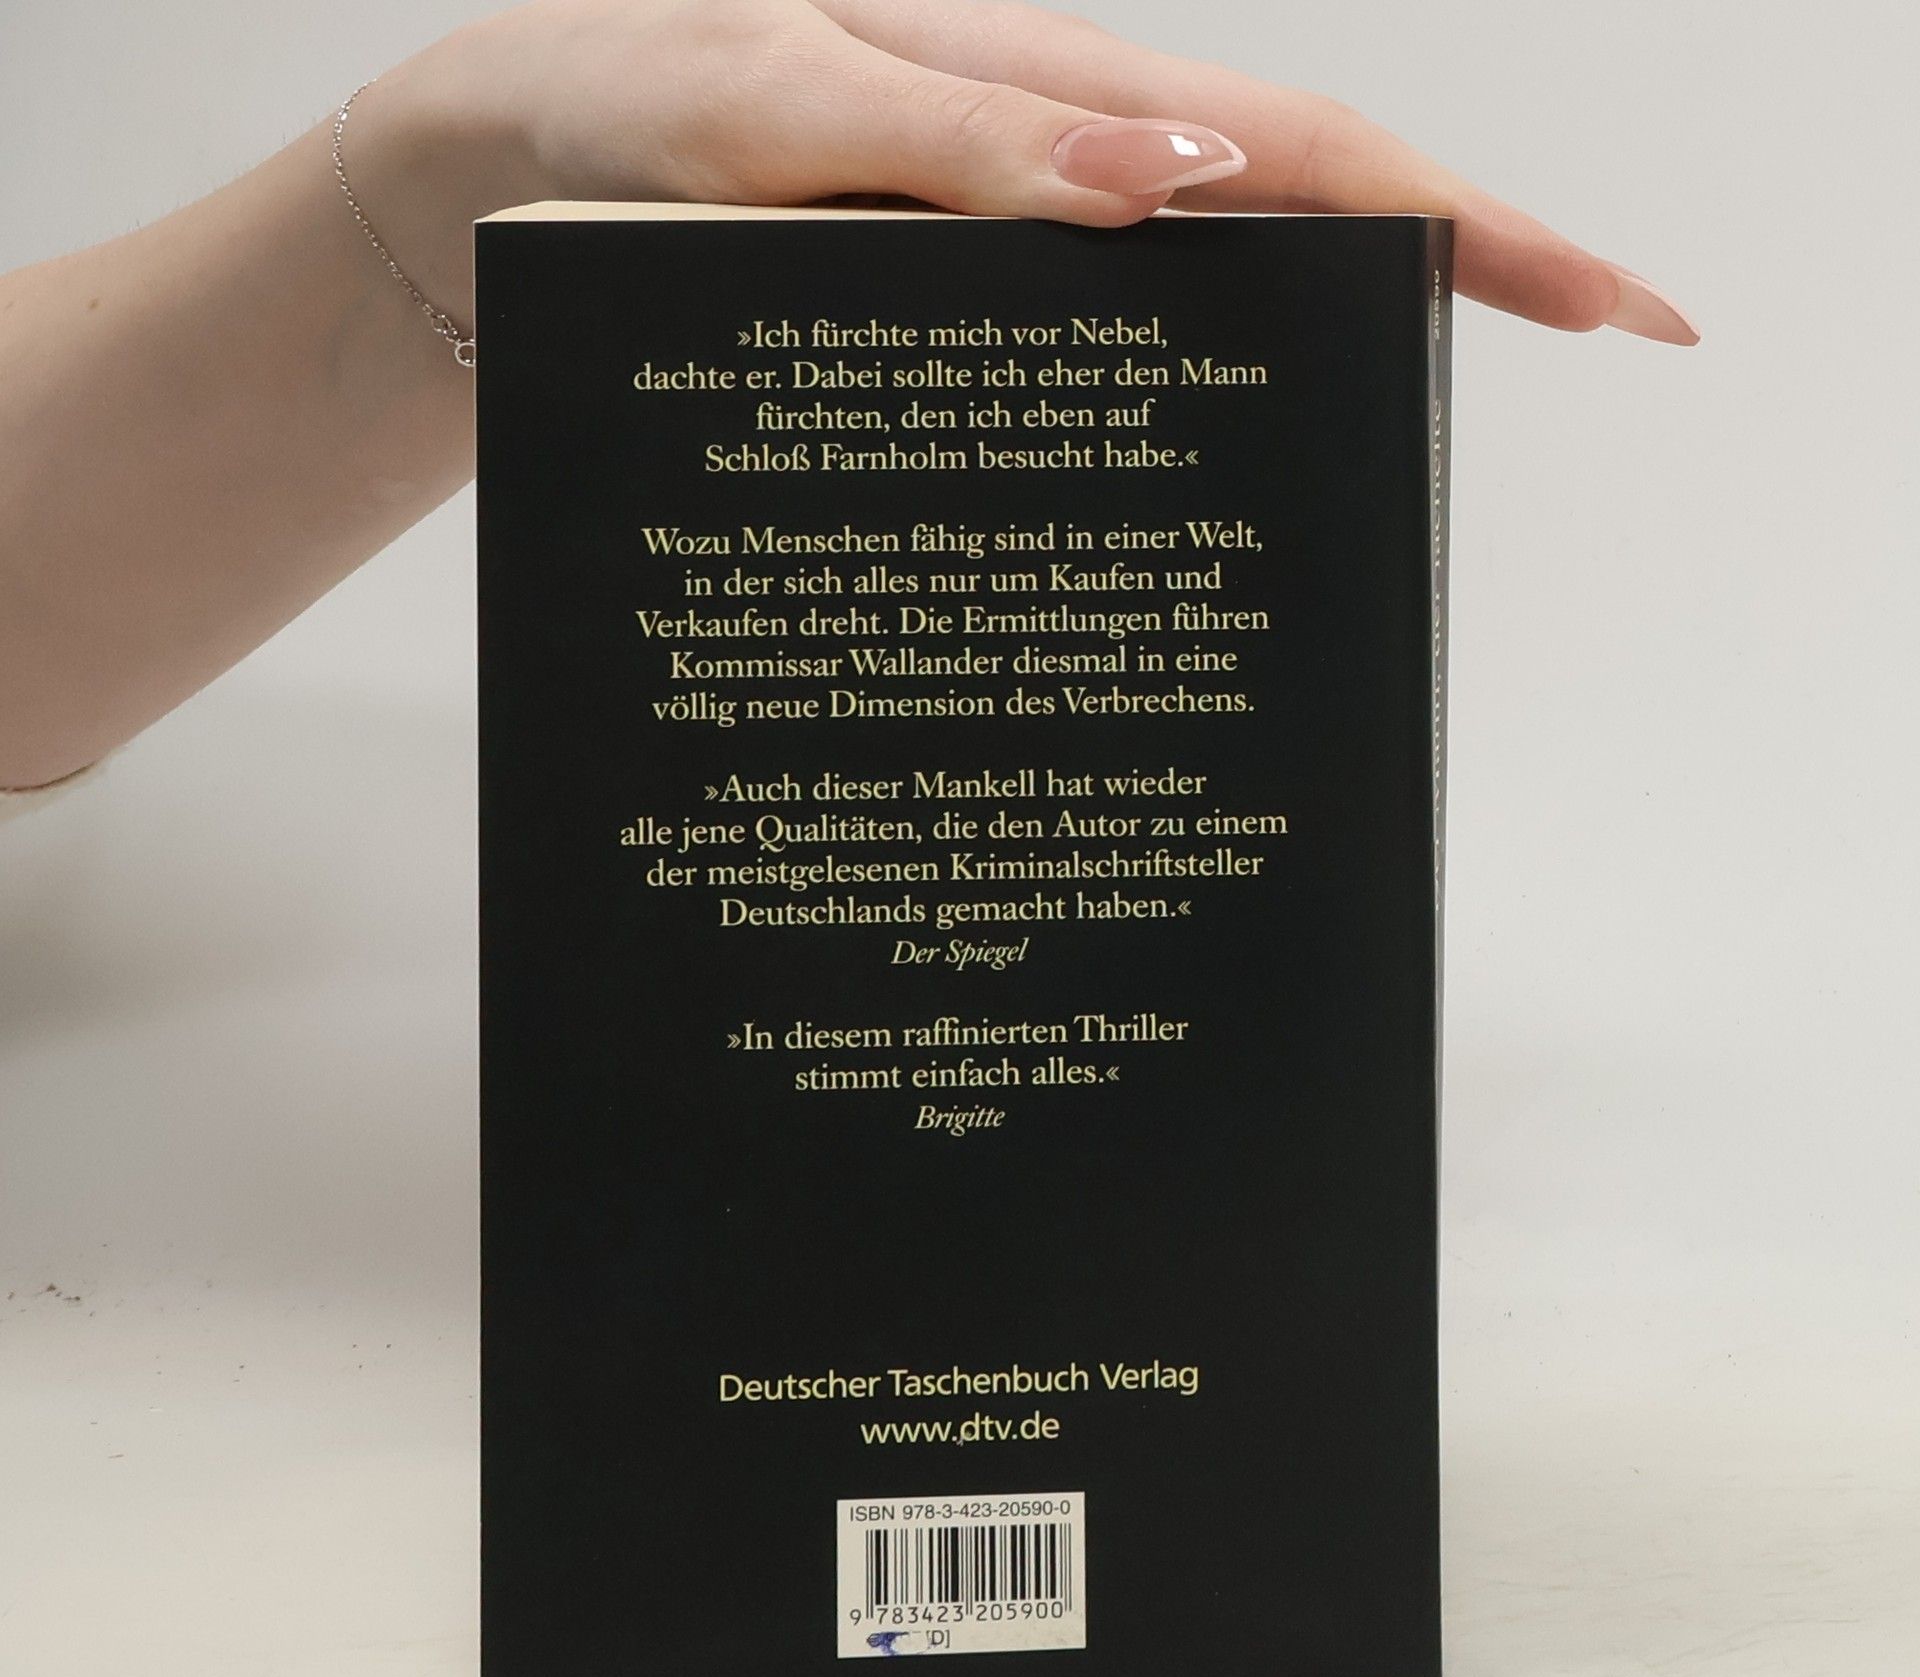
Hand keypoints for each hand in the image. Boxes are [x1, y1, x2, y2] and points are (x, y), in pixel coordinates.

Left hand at [372, 0, 1694, 343]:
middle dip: (1466, 269)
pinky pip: (1096, 362)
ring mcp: (1013, 246)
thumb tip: (1179, 187)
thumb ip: (952, 137)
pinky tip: (1218, 472)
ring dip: (1340, 349)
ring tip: (1439, 438)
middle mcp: (1051, 164)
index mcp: (1041, 88)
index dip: (1472, 214)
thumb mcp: (764, 102)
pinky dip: (1181, 409)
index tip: (1614, 298)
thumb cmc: (606, 110)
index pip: (1306, 144)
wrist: (482, 183)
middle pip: (1302, 209)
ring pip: (1211, 298)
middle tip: (1603, 344)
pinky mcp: (954, 315)